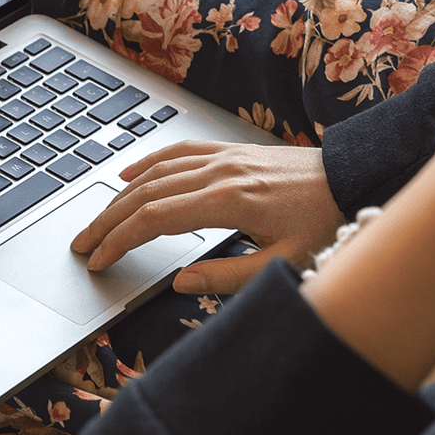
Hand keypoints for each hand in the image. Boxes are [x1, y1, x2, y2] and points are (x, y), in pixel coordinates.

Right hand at [69, 141, 345, 293]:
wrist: (353, 178)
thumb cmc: (325, 223)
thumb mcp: (283, 264)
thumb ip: (228, 277)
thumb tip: (180, 282)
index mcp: (228, 202)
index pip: (154, 220)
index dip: (119, 241)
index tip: (98, 261)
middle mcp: (220, 173)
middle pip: (144, 194)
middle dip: (107, 221)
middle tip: (81, 245)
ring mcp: (223, 158)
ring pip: (156, 172)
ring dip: (119, 195)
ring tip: (96, 219)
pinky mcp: (230, 151)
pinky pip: (178, 152)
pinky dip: (148, 163)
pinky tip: (129, 176)